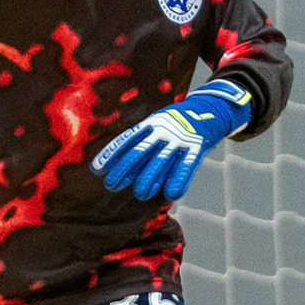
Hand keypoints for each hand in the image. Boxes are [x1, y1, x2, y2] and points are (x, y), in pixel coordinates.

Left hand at [91, 79, 251, 201]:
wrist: (207, 110)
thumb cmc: (174, 123)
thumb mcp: (155, 124)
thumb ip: (141, 142)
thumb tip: (122, 167)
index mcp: (149, 124)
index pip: (126, 140)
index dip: (111, 155)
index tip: (97, 169)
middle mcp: (162, 130)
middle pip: (139, 151)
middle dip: (123, 169)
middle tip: (111, 185)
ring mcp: (179, 138)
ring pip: (160, 161)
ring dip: (149, 179)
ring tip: (140, 194)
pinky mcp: (196, 147)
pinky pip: (186, 166)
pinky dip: (179, 181)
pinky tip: (170, 194)